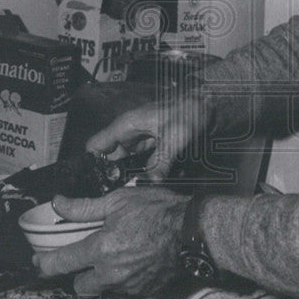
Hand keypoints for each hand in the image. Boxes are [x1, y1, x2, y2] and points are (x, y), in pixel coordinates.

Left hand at [33, 187, 188, 296]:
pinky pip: (125, 290)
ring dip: (102, 277)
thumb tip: (59, 204)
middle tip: (85, 259)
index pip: (62, 263)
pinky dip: (124, 279)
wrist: (192, 230)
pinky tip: (133, 262)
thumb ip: (84, 207)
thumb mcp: (118, 201)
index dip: (45, 264)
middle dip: (78, 275)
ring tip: (114, 258)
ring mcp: (129, 285)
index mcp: (101, 250)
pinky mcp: (145, 290)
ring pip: (103, 288)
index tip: (39, 262)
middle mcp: (111, 272)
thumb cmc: (159, 211)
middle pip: (80, 286)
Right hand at [86, 93, 208, 182]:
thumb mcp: (175, 137)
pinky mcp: (153, 144)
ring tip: (128, 192)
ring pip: (126, 161)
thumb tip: (151, 183)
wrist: (206, 103)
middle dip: (112, 175)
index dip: (91, 164)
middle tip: (116, 195)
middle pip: (110, 158)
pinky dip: (142, 171)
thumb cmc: (188, 111)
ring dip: (127, 175)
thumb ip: (162, 161)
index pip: (96, 145)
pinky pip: (142, 160)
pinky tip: (146, 183)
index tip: (95, 183)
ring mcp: (142, 138)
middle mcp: (130, 132)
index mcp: (126, 125)